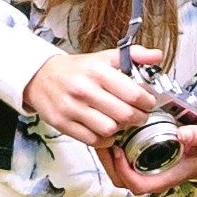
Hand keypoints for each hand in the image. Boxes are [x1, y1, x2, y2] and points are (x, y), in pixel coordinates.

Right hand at [21, 50, 163, 152]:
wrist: (40, 77)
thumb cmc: (76, 70)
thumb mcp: (103, 57)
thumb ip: (132, 56)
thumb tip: (156, 56)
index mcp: (97, 71)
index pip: (133, 93)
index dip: (147, 102)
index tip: (148, 103)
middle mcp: (84, 89)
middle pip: (124, 114)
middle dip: (138, 118)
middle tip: (139, 115)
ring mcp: (72, 108)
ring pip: (110, 130)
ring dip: (120, 129)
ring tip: (120, 121)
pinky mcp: (63, 124)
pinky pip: (93, 140)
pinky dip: (104, 139)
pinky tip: (105, 129)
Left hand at [99, 117, 196, 195]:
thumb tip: (182, 134)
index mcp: (165, 178)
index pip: (136, 184)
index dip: (122, 170)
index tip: (118, 149)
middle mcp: (154, 178)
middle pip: (121, 181)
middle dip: (108, 162)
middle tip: (102, 139)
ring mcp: (148, 172)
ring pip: (118, 174)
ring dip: (108, 157)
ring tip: (104, 135)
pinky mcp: (144, 164)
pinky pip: (123, 165)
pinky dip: (114, 153)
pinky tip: (114, 135)